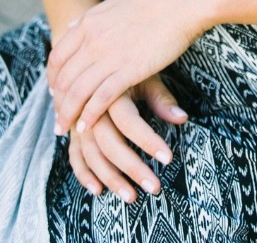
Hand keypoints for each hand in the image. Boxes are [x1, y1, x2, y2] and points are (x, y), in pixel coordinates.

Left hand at [48, 0, 205, 134]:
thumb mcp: (116, 3)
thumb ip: (94, 19)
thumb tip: (75, 25)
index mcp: (89, 21)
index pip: (58, 56)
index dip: (53, 78)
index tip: (55, 92)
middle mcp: (93, 38)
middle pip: (64, 77)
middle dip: (57, 102)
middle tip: (57, 118)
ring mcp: (109, 54)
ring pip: (77, 91)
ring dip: (67, 114)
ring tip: (65, 130)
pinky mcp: (129, 69)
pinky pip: (101, 98)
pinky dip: (90, 115)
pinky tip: (86, 126)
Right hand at [68, 74, 187, 202]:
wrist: (93, 59)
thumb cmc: (126, 69)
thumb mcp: (144, 78)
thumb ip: (161, 99)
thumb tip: (183, 118)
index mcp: (110, 90)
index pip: (129, 121)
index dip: (147, 141)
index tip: (168, 158)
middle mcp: (91, 107)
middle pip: (109, 142)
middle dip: (132, 168)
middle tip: (154, 187)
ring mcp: (78, 120)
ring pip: (91, 154)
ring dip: (111, 178)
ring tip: (131, 196)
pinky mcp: (72, 130)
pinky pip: (75, 156)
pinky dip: (84, 174)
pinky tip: (98, 190)